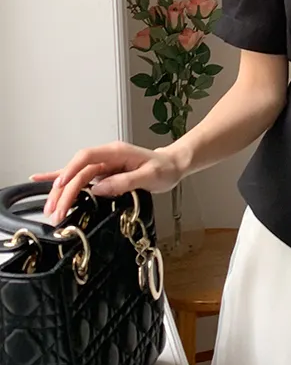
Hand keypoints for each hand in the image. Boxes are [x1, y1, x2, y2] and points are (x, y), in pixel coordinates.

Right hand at [30, 142, 186, 223]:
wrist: (172, 165)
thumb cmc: (164, 169)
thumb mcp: (150, 175)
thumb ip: (125, 181)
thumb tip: (100, 189)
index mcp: (116, 152)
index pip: (87, 157)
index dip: (72, 170)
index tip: (61, 186)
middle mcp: (106, 156)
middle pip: (78, 171)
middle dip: (63, 191)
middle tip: (55, 212)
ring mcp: (103, 165)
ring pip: (76, 177)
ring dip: (61, 193)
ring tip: (50, 210)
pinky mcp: (102, 173)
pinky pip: (80, 177)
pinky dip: (62, 180)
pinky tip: (44, 182)